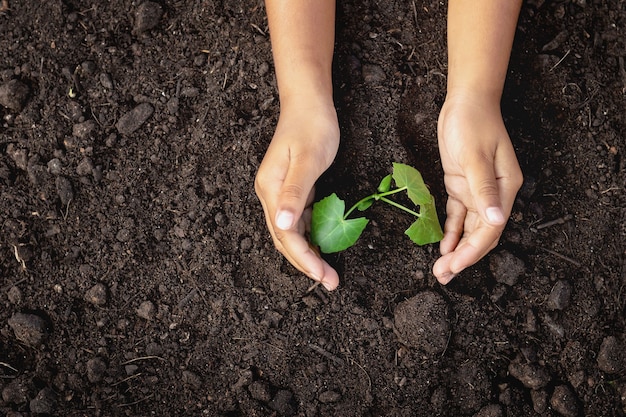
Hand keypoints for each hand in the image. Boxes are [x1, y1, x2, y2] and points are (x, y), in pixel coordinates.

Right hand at [255, 100, 339, 289]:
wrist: (308, 102)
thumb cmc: (312, 126)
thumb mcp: (308, 159)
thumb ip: (295, 192)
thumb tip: (282, 224)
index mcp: (270, 189)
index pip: (285, 233)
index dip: (303, 258)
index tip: (323, 275)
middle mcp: (270, 194)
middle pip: (284, 238)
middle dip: (305, 263)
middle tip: (330, 282)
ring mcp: (278, 192)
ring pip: (290, 233)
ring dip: (307, 254)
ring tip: (326, 273)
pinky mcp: (291, 188)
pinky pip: (297, 221)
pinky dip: (308, 237)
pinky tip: (320, 247)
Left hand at [433, 94, 522, 283]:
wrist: (466, 102)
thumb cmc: (472, 124)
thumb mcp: (475, 157)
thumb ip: (484, 190)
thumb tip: (497, 220)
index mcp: (504, 189)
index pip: (490, 229)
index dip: (473, 251)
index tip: (455, 266)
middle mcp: (494, 194)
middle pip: (480, 234)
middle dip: (463, 257)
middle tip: (443, 275)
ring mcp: (478, 191)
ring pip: (468, 228)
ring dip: (456, 249)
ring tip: (441, 269)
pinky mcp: (462, 185)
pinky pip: (458, 215)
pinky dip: (451, 231)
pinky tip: (443, 246)